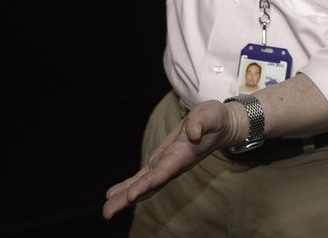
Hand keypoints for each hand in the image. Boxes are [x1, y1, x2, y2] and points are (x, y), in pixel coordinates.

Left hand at [102, 100, 244, 219]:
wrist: (220, 126)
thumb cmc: (215, 119)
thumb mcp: (211, 114)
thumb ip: (201, 123)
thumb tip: (193, 133)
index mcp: (183, 155)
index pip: (163, 172)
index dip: (148, 184)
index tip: (132, 196)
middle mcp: (173, 165)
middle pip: (149, 185)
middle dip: (128, 198)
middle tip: (107, 212)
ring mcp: (167, 165)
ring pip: (144, 184)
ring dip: (125, 197)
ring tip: (107, 208)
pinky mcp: (162, 161)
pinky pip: (144, 176)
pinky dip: (129, 185)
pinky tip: (114, 194)